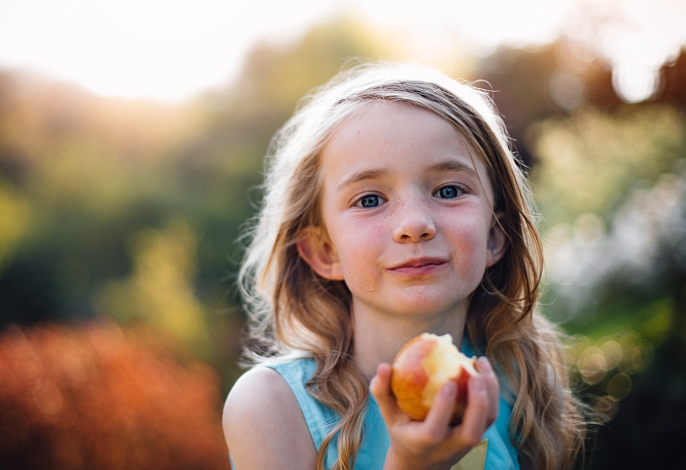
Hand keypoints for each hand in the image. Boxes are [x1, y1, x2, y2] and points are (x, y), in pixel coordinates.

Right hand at [370, 357, 498, 469]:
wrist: (421, 463)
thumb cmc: (402, 431)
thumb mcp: (388, 415)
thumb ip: (382, 391)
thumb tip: (384, 366)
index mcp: (424, 443)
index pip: (436, 429)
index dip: (443, 407)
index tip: (449, 383)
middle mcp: (449, 447)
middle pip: (471, 432)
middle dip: (478, 404)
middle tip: (474, 374)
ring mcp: (466, 443)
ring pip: (487, 421)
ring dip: (490, 392)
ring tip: (481, 361)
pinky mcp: (477, 435)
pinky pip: (490, 414)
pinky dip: (491, 391)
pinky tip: (482, 368)